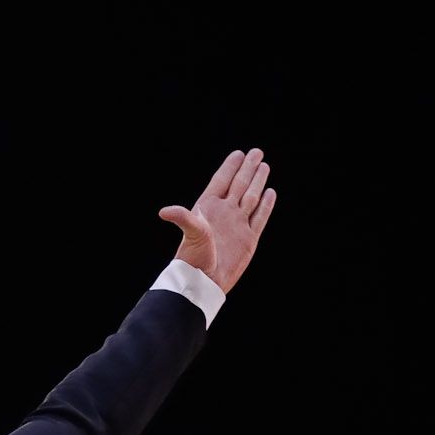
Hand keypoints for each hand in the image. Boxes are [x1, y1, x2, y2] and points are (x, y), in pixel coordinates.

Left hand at [158, 147, 275, 294]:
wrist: (205, 282)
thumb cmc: (194, 259)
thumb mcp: (190, 234)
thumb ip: (183, 218)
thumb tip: (164, 211)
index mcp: (210, 208)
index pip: (222, 181)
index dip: (230, 167)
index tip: (238, 153)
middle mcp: (225, 214)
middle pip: (240, 185)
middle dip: (248, 169)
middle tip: (257, 152)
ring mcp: (238, 225)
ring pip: (251, 198)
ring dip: (258, 182)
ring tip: (264, 166)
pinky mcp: (249, 239)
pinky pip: (260, 217)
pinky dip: (266, 205)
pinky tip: (270, 193)